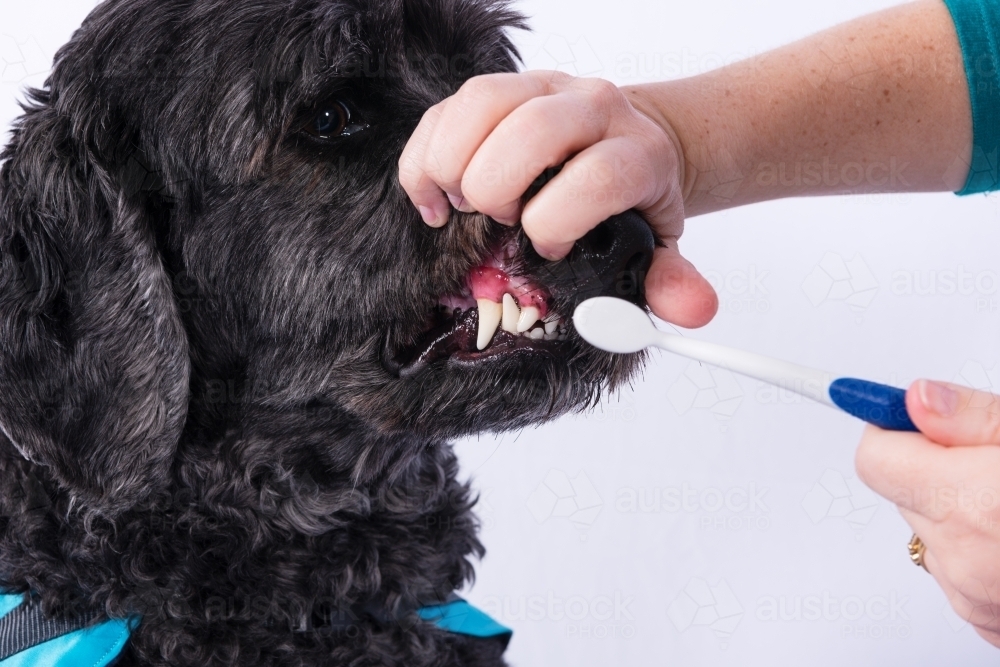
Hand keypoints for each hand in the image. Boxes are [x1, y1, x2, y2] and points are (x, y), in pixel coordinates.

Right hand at [397, 70, 717, 327]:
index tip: (547, 248)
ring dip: (455, 169)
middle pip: (532, 131)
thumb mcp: (659, 242)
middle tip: (501, 223)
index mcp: (637, 151)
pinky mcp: (499, 88)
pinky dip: (425, 160)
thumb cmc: (633, 202)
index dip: (559, 222)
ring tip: (462, 207)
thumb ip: (673, 281)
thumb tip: (692, 308)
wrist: (631, 141)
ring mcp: (543, 87)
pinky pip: (445, 111)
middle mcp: (592, 107)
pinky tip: (435, 199)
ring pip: (480, 106)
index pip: (597, 176)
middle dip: (500, 191)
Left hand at [856, 380, 999, 646]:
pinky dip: (983, 551)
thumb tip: (917, 398)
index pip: (874, 458)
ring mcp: (976, 597)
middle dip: (937, 467)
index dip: (895, 429)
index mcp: (970, 502)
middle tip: (992, 458)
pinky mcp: (990, 623)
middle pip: (904, 493)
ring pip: (932, 534)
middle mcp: (964, 558)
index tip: (915, 417)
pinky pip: (960, 573)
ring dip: (960, 511)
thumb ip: (975, 417)